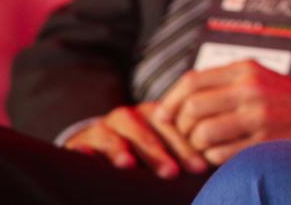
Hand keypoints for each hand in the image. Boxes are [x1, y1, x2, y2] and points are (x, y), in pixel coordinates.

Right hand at [64, 102, 205, 177]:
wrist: (98, 151)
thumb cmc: (145, 156)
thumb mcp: (164, 154)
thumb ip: (183, 159)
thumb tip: (211, 173)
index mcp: (156, 116)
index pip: (173, 128)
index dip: (186, 148)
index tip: (200, 169)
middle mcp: (130, 117)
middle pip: (146, 130)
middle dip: (159, 152)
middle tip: (172, 173)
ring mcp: (103, 127)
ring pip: (113, 134)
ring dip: (121, 148)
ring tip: (129, 164)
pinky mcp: (80, 141)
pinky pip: (81, 145)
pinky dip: (84, 151)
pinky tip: (88, 158)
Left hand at [153, 60, 290, 165]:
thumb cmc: (287, 101)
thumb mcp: (258, 78)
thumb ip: (222, 84)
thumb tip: (175, 102)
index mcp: (246, 70)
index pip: (191, 82)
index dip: (170, 101)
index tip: (163, 116)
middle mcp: (251, 90)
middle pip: (192, 108)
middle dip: (180, 127)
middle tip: (185, 136)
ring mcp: (259, 117)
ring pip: (202, 134)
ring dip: (196, 146)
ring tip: (204, 147)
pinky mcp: (264, 142)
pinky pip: (219, 155)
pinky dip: (212, 159)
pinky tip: (222, 155)